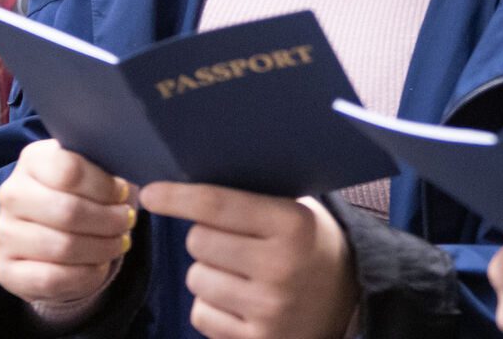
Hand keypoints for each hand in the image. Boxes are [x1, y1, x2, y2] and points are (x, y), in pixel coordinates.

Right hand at [0, 140, 134, 322]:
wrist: (47, 230)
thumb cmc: (78, 193)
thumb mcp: (89, 171)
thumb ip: (105, 168)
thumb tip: (127, 184)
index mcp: (32, 160)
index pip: (70, 170)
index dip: (105, 186)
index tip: (123, 193)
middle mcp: (11, 194)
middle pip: (68, 211)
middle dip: (109, 220)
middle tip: (127, 222)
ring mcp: (4, 234)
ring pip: (63, 247)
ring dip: (102, 248)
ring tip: (119, 243)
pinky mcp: (6, 271)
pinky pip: (52, 279)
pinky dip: (86, 275)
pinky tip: (100, 266)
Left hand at [139, 182, 356, 338]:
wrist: (352, 301)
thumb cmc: (310, 245)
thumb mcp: (297, 210)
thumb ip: (252, 199)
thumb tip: (187, 187)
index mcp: (292, 224)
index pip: (217, 205)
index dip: (177, 198)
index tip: (150, 193)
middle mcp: (280, 267)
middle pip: (198, 242)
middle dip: (204, 237)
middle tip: (231, 241)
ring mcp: (268, 309)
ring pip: (195, 280)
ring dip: (208, 273)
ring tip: (240, 274)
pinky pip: (201, 314)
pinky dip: (211, 307)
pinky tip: (240, 302)